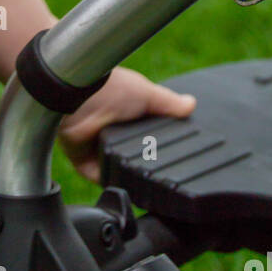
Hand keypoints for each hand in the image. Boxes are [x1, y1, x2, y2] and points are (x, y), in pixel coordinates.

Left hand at [56, 65, 196, 183]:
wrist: (79, 96)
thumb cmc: (110, 86)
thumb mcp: (146, 92)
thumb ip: (169, 103)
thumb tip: (192, 104)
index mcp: (127, 115)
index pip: (147, 136)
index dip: (159, 145)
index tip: (177, 157)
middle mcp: (112, 132)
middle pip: (132, 155)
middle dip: (143, 163)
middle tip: (161, 175)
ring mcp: (97, 146)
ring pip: (117, 169)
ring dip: (126, 174)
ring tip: (144, 183)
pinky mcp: (83, 159)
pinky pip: (99, 177)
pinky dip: (109, 181)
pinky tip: (123, 184)